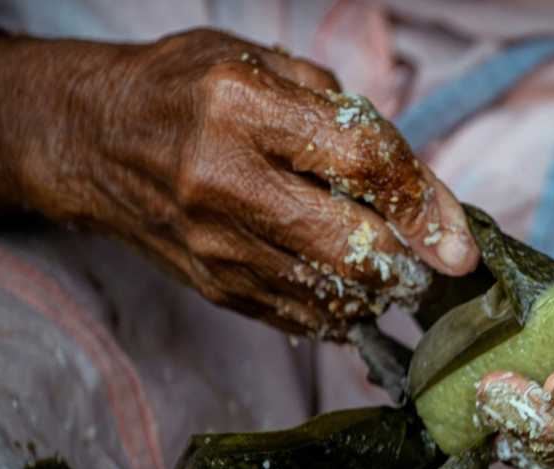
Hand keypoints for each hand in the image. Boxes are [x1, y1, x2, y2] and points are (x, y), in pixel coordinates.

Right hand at [0, 29, 477, 338]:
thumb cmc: (189, 90)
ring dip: (381, 292)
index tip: (460, 240)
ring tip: (396, 274)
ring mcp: (215, 243)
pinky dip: (343, 311)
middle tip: (434, 263)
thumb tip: (425, 194)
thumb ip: (348, 119)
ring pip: (332, 293)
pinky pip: (300, 318)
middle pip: (353, 246)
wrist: (93, 140)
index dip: (426, 205)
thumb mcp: (267, 65)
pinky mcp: (213, 285)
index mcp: (242, 107)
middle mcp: (224, 179)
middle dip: (411, 264)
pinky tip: (354, 291)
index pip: (364, 163)